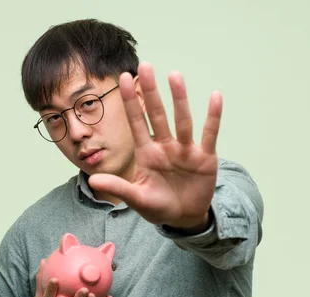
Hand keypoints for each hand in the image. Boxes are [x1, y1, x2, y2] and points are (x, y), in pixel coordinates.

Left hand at [88, 62, 221, 229]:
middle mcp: (166, 147)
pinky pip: (209, 134)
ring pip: (182, 120)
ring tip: (174, 75)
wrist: (184, 218)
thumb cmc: (158, 206)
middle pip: (157, 115)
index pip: (137, 123)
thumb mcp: (137, 199)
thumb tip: (94, 181)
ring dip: (179, 99)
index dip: (130, 102)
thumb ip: (118, 188)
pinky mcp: (205, 158)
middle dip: (151, 92)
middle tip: (145, 66)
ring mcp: (186, 150)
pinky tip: (215, 96)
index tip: (122, 79)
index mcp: (147, 154)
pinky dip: (213, 116)